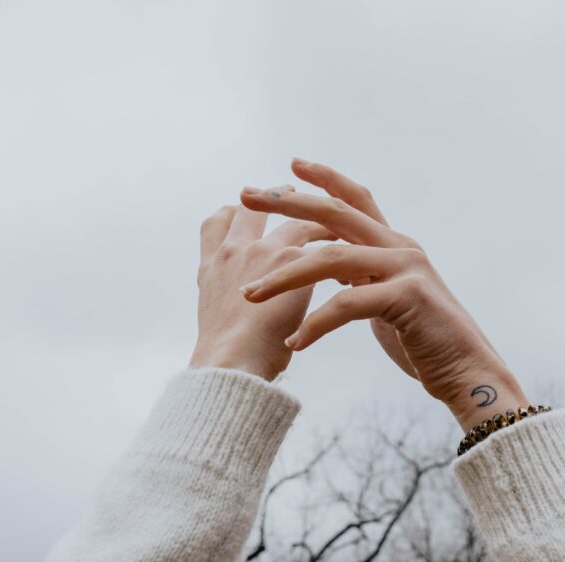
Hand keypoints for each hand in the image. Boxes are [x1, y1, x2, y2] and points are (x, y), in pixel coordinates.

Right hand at [190, 202, 333, 380]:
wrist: (232, 365)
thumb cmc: (229, 360)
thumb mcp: (217, 322)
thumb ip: (230, 303)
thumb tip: (244, 311)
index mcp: (211, 267)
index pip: (216, 224)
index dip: (235, 212)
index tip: (250, 206)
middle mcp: (233, 251)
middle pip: (250, 209)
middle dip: (274, 199)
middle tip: (293, 194)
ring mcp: (260, 251)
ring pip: (294, 223)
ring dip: (317, 222)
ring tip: (337, 230)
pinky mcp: (290, 260)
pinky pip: (320, 243)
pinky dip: (337, 248)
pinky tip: (353, 261)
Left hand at [238, 159, 529, 429]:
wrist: (468, 371)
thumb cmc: (426, 341)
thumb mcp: (388, 299)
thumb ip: (365, 276)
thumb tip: (336, 267)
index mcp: (394, 244)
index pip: (356, 199)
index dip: (325, 179)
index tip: (291, 165)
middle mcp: (400, 247)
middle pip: (335, 213)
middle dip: (288, 203)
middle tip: (247, 195)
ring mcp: (405, 269)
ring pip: (331, 258)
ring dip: (284, 276)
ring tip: (250, 294)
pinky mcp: (406, 298)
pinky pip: (347, 304)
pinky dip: (316, 324)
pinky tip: (295, 344)